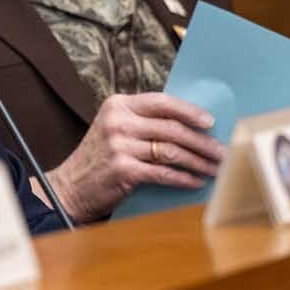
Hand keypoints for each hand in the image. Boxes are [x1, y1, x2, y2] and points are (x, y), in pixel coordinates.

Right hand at [46, 92, 225, 222]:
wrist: (69, 188)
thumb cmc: (99, 159)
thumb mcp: (114, 129)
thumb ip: (143, 122)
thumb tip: (189, 125)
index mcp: (118, 105)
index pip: (162, 102)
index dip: (189, 111)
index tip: (210, 122)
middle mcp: (118, 121)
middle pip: (172, 128)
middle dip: (201, 141)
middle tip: (221, 151)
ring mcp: (119, 145)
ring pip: (172, 151)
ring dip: (198, 161)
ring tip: (214, 168)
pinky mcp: (123, 169)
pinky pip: (163, 173)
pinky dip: (183, 178)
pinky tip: (196, 182)